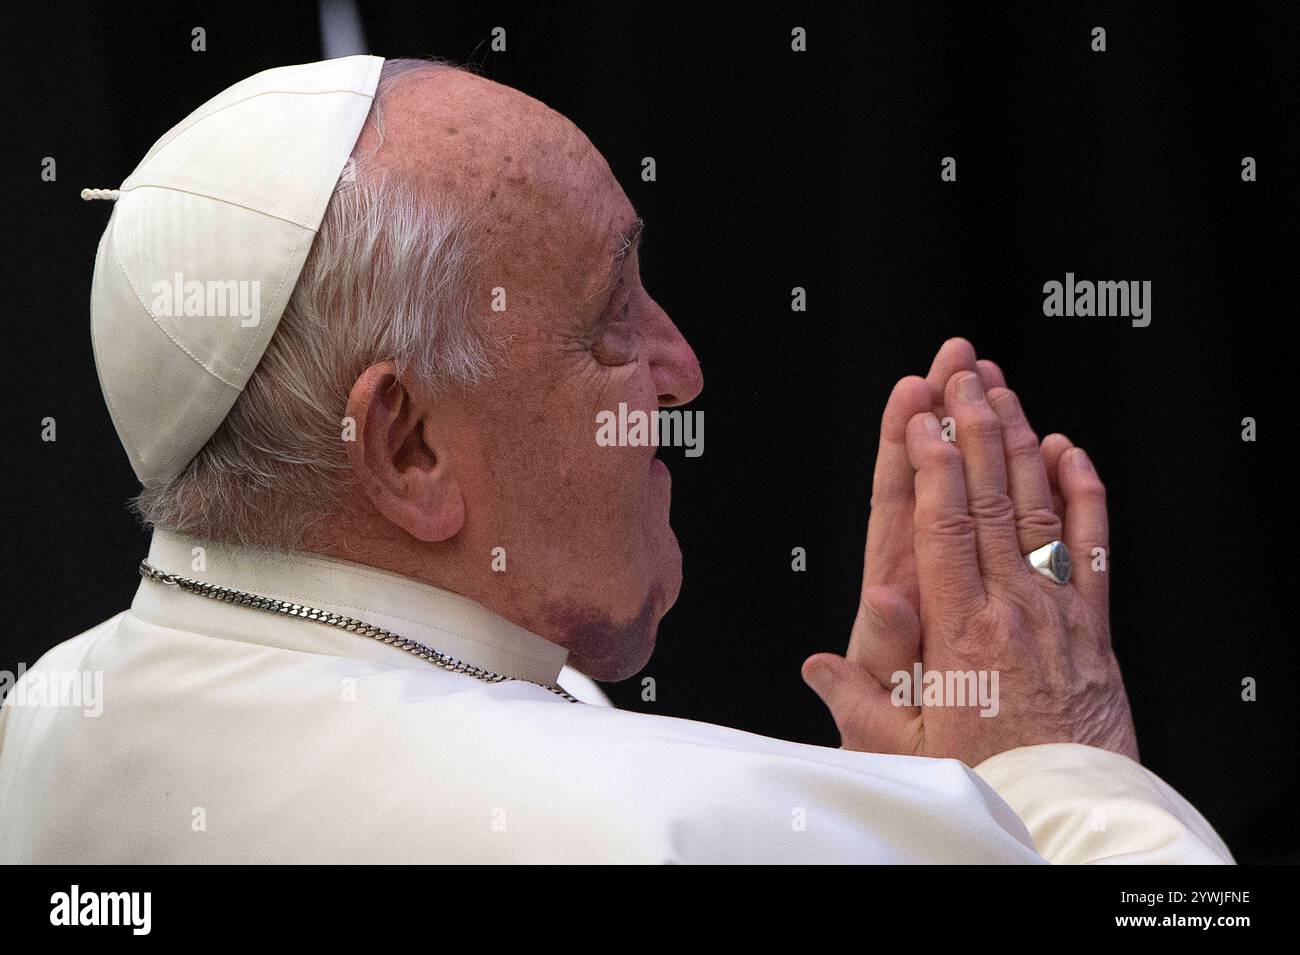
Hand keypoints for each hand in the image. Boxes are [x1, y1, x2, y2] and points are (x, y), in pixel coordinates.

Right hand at [802, 350, 1138, 765]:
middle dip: (972, 428)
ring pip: (1038, 507)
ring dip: (1018, 443)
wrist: (1067, 805)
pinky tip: (1069, 451)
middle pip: (989, 498)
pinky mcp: (1090, 621)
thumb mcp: (902, 750)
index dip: (931, 465)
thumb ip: (857, 701)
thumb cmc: (988, 777)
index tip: (922, 418)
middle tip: (960, 373)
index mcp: (960, 631)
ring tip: (1001, 390)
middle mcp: (1011, 608)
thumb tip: (820, 663)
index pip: (941, 527)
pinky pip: (1091, 544)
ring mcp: (1056, 609)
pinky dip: (1083, 492)